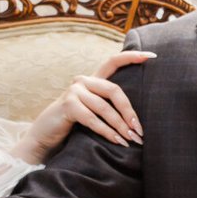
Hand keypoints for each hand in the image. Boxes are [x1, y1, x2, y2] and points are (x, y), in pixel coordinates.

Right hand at [11, 49, 154, 160]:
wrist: (44, 137)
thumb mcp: (93, 112)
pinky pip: (93, 119)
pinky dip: (107, 132)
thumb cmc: (73, 126)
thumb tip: (137, 119)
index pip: (113, 62)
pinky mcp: (68, 105)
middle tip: (139, 131)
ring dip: (120, 126)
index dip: (132, 57)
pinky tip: (117, 141)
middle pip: (114, 90)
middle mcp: (83, 81)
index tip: (152, 56)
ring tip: (131, 140)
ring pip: (105, 108)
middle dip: (129, 112)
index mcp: (92, 80)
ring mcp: (74, 92)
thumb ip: (109, 106)